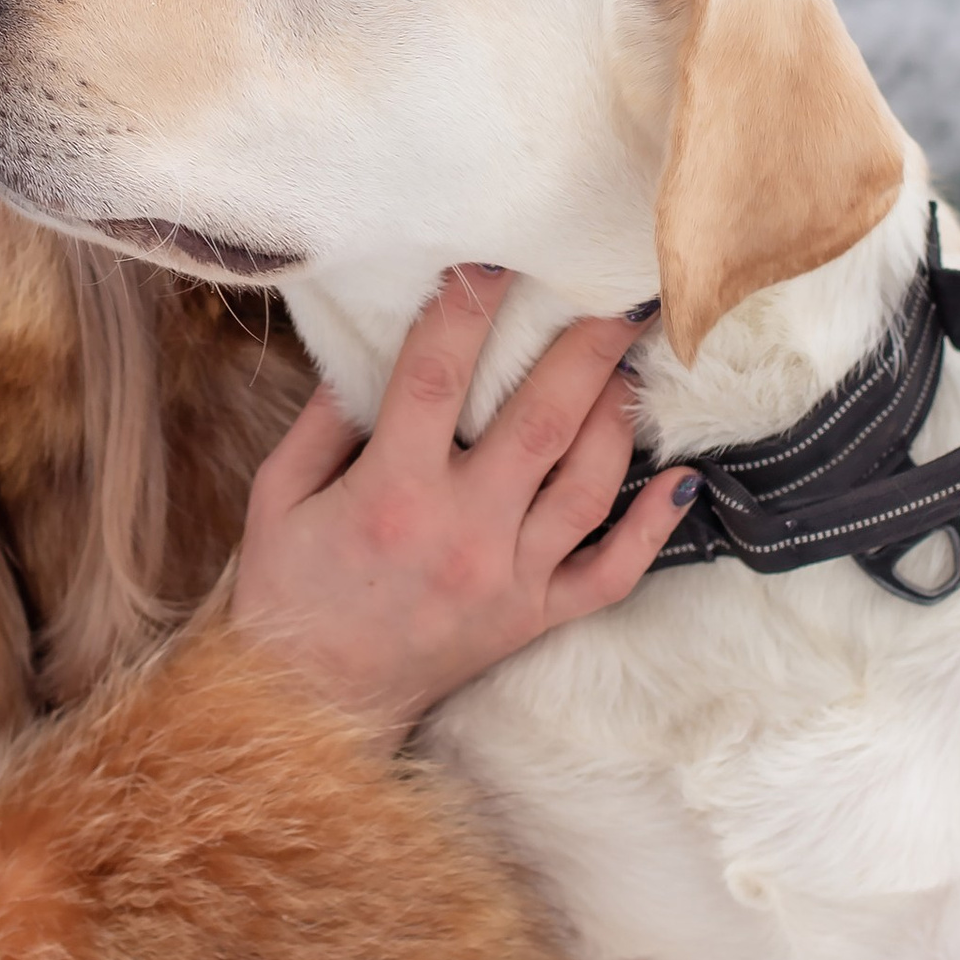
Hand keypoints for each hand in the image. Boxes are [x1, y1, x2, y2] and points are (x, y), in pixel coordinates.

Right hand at [232, 269, 696, 743]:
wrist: (309, 704)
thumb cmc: (288, 590)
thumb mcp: (279, 496)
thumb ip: (325, 420)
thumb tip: (374, 345)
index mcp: (390, 490)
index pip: (436, 375)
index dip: (467, 308)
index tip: (496, 254)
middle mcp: (461, 530)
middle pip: (541, 419)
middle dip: (586, 347)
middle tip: (619, 293)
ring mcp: (507, 578)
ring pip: (588, 485)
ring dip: (618, 418)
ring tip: (632, 364)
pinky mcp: (533, 618)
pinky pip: (610, 573)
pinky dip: (652, 530)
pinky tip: (680, 480)